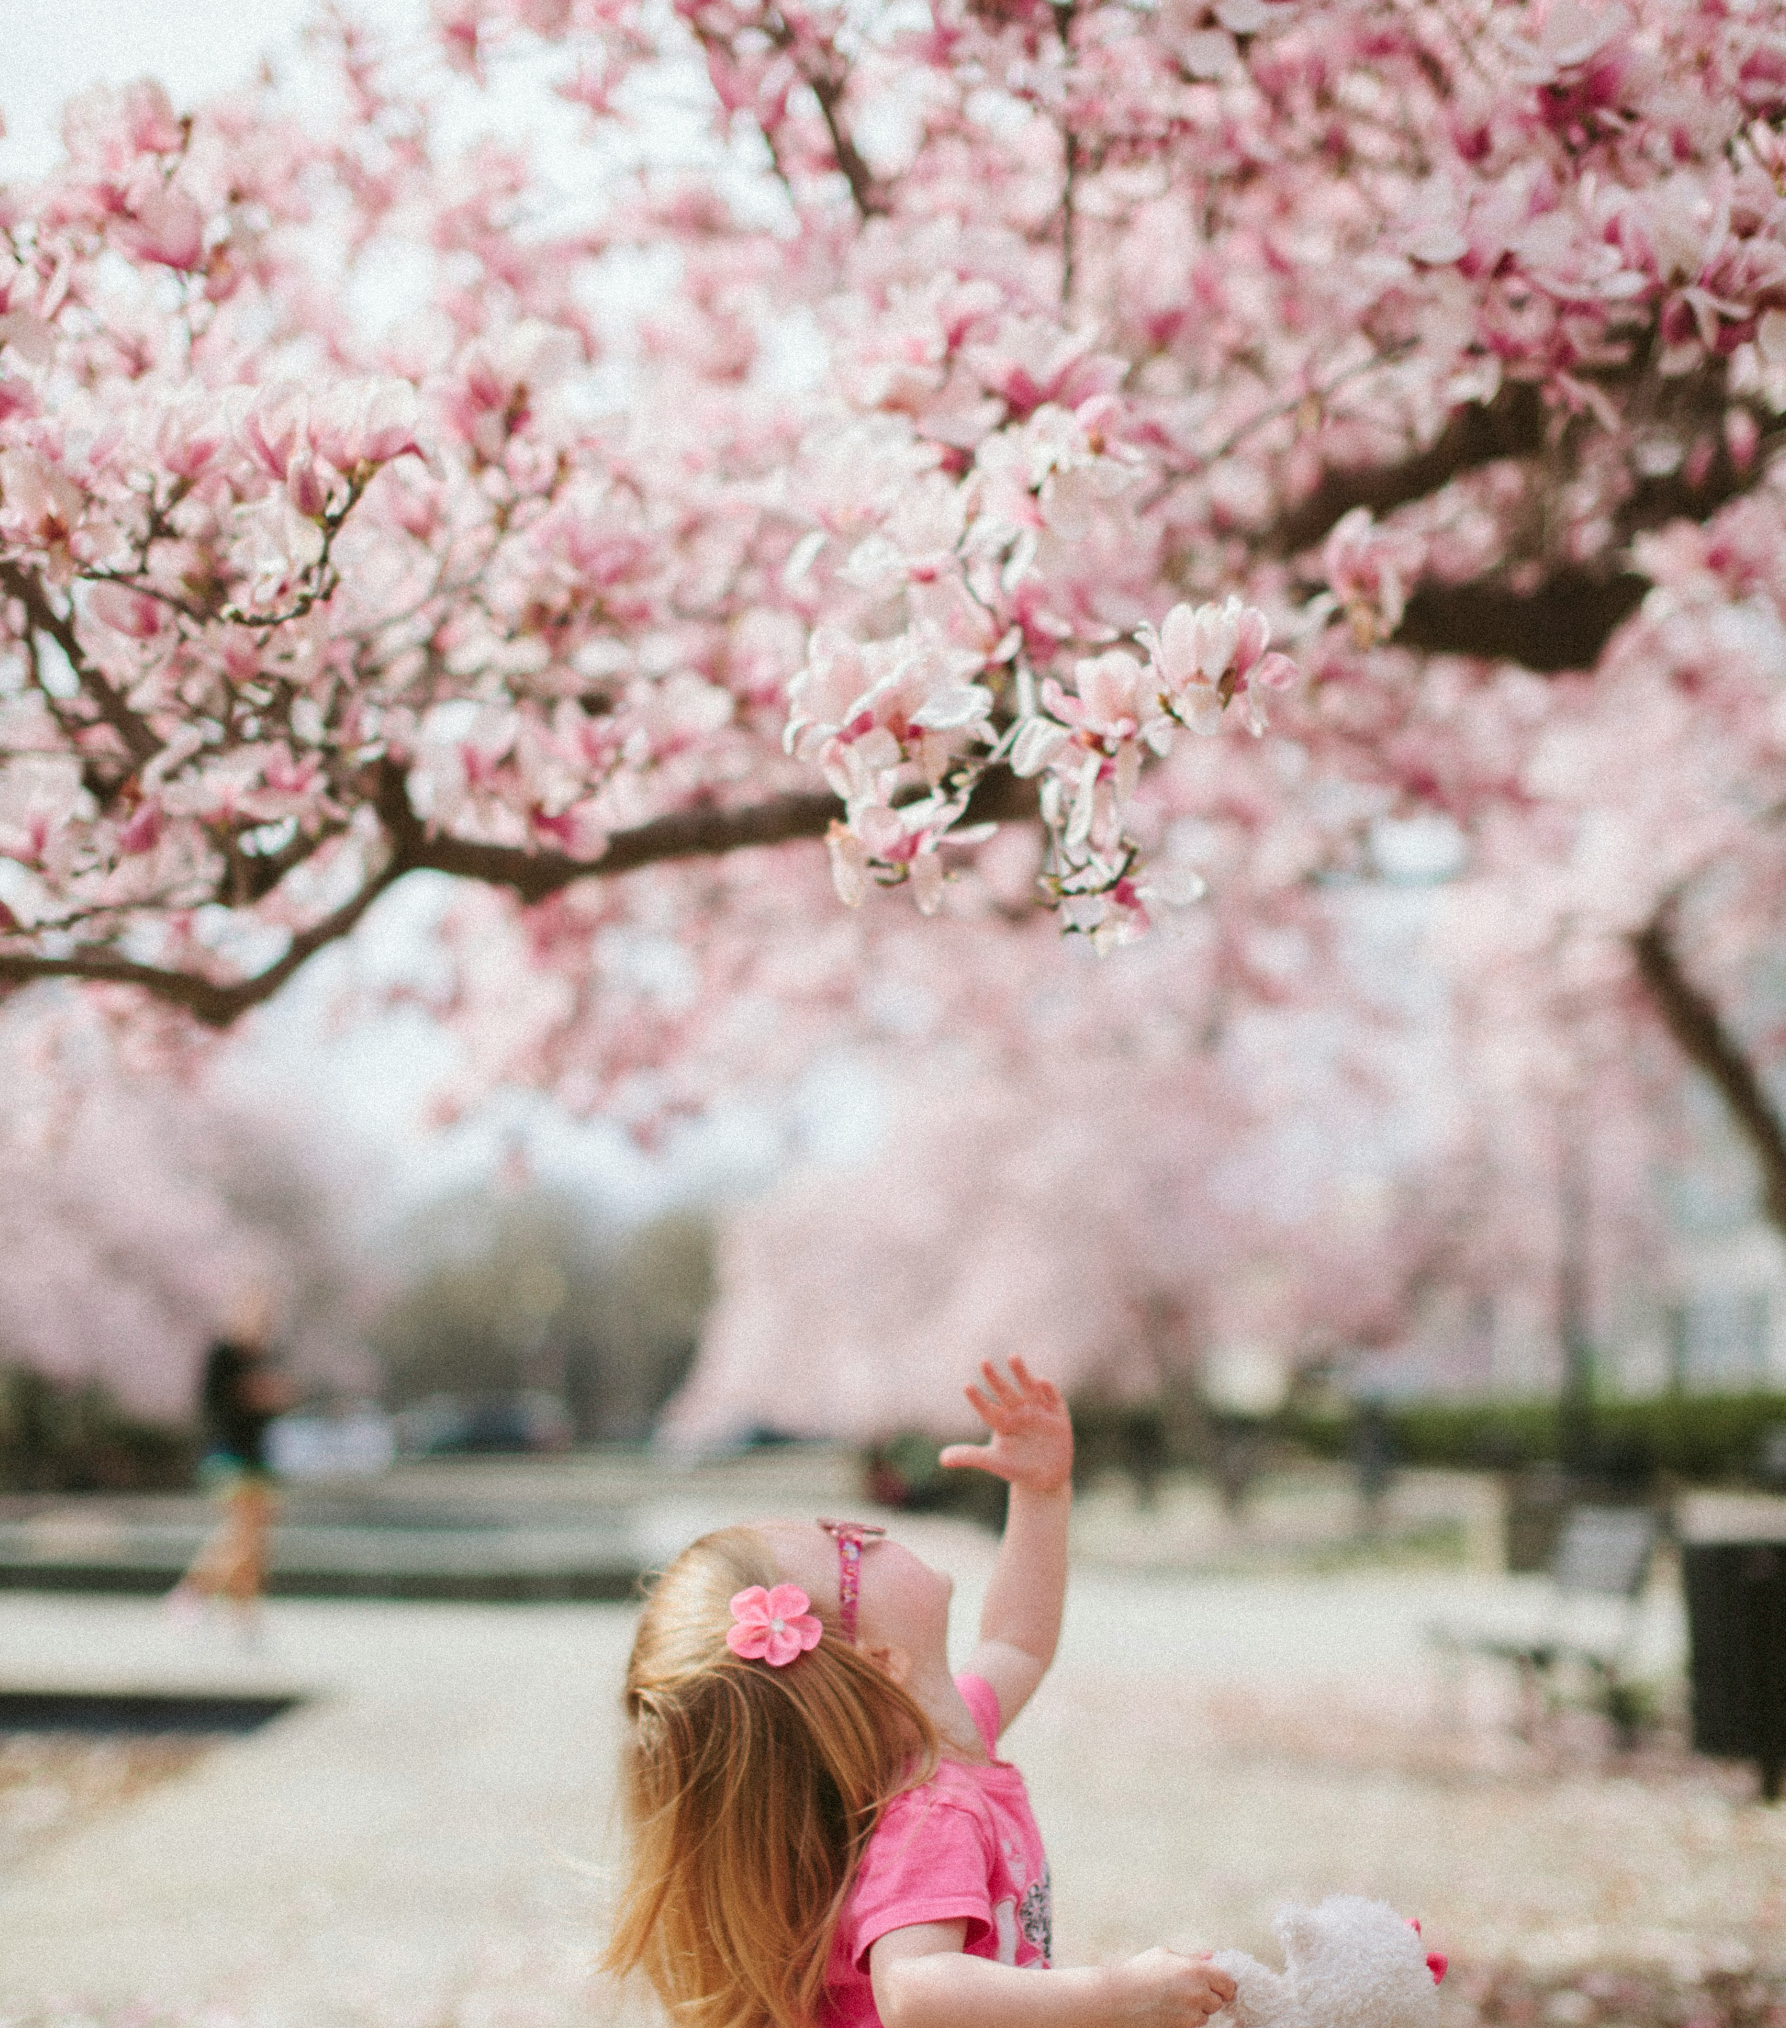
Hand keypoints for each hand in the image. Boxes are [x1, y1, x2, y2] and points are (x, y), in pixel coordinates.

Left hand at [938, 1357, 1072, 1495]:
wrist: (1046, 1477)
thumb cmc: (1016, 1466)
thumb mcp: (994, 1461)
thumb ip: (969, 1456)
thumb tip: (940, 1459)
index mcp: (1002, 1421)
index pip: (987, 1409)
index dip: (978, 1400)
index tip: (966, 1387)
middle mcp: (1018, 1411)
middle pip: (1005, 1393)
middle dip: (995, 1379)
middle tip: (982, 1362)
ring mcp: (1038, 1411)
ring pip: (1028, 1388)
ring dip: (1021, 1373)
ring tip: (1012, 1357)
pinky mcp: (1057, 1415)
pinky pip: (1053, 1398)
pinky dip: (1048, 1389)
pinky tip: (1041, 1381)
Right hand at [1107, 1950, 1236, 2027]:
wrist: (1120, 1999)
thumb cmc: (1140, 1973)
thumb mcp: (1165, 1956)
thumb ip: (1191, 1957)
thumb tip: (1210, 1955)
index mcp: (1197, 1970)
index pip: (1228, 1983)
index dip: (1224, 1985)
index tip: (1217, 1985)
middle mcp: (1198, 1993)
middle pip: (1219, 2001)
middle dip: (1208, 1996)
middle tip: (1189, 1990)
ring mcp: (1191, 2014)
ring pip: (1206, 2014)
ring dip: (1197, 2009)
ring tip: (1175, 1999)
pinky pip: (1193, 2024)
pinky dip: (1187, 2019)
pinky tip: (1170, 2009)